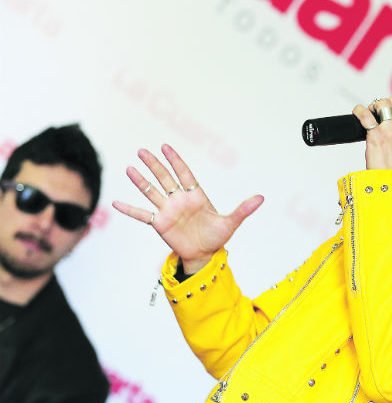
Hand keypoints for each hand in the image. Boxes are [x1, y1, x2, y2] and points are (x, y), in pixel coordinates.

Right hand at [112, 144, 263, 273]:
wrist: (205, 254)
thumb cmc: (217, 237)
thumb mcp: (231, 222)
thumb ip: (243, 209)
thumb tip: (261, 198)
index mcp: (195, 195)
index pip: (184, 173)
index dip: (175, 160)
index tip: (165, 146)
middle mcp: (179, 200)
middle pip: (164, 178)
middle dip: (154, 165)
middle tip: (143, 150)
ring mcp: (168, 211)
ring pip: (152, 192)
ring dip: (140, 181)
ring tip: (129, 168)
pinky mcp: (160, 225)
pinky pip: (142, 215)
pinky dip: (130, 210)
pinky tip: (115, 203)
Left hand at [352, 96, 391, 172]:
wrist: (391, 183)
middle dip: (386, 102)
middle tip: (380, 111)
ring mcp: (390, 130)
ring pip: (382, 103)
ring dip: (374, 106)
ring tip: (371, 114)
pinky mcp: (375, 135)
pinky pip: (365, 114)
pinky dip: (359, 111)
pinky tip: (358, 113)